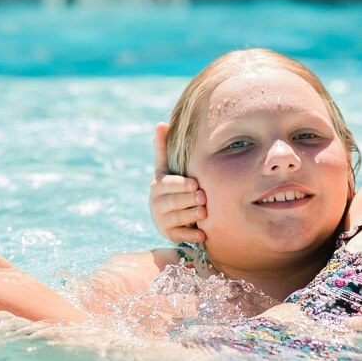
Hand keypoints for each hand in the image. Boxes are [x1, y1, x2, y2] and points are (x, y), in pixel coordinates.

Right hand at [150, 121, 205, 243]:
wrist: (166, 213)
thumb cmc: (172, 184)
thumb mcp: (166, 167)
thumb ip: (163, 148)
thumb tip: (160, 123)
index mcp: (158, 186)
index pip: (167, 185)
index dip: (180, 185)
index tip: (195, 183)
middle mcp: (157, 204)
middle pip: (173, 203)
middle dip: (188, 200)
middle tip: (203, 197)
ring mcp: (163, 221)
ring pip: (177, 219)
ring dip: (191, 216)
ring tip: (204, 212)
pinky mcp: (170, 235)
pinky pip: (181, 237)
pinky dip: (191, 236)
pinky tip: (203, 235)